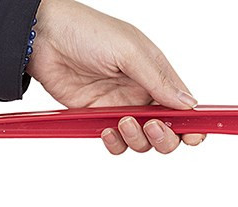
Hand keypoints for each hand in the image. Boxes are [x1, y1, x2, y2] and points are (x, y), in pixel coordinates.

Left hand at [27, 0, 204, 153]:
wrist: (43, 39)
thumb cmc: (87, 32)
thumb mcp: (130, 51)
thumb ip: (159, 80)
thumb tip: (188, 104)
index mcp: (157, 75)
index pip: (183, 106)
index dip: (192, 124)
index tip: (194, 136)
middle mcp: (142, 95)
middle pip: (167, 131)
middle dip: (165, 137)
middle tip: (152, 127)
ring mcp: (121, 109)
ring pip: (142, 142)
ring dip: (136, 138)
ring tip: (123, 121)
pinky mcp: (99, 120)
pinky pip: (116, 143)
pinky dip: (115, 143)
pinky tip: (105, 129)